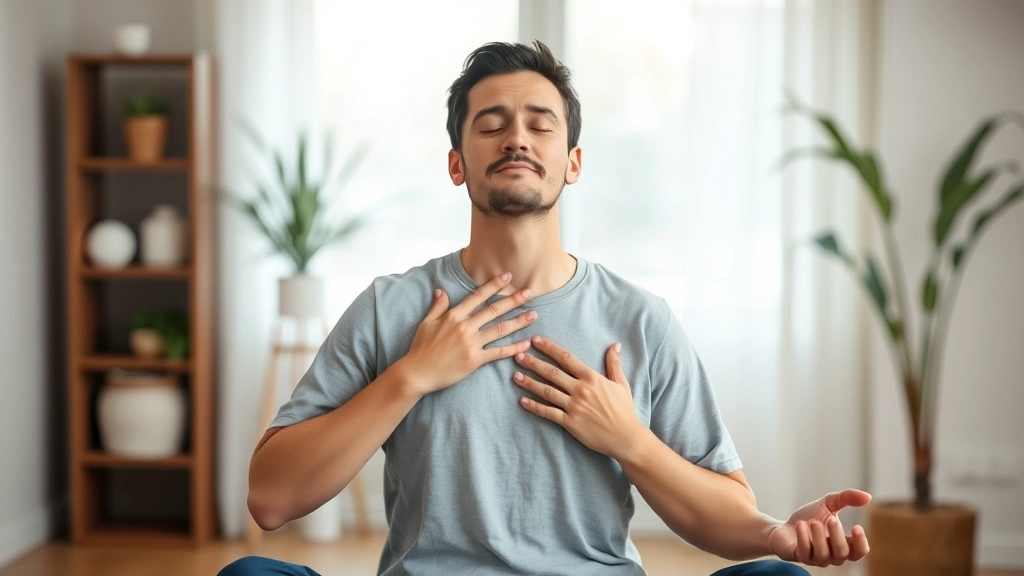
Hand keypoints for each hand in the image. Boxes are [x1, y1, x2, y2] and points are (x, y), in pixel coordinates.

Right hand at [399, 273, 535, 395]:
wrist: (417, 373)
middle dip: (513, 300)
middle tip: (529, 292)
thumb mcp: (426, 323)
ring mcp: (471, 344)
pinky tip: (526, 343)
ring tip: (534, 315)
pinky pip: (498, 352)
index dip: (494, 286)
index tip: (508, 277)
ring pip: (500, 329)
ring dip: (518, 322)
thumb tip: (441, 290)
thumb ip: (437, 306)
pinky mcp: (475, 360)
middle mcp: (464, 327)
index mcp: (453, 316)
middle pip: (493, 310)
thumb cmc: (420, 349)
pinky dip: (513, 348)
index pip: (477, 297)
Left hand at [512, 336, 643, 458]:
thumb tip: (615, 345)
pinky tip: (522, 401)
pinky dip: (534, 407)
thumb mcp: (621, 384)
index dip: (550, 348)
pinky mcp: (570, 422)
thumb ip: (614, 364)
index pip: (566, 358)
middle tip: (518, 355)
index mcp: (591, 378)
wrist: (626, 437)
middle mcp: (580, 390)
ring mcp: (574, 406)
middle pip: (552, 373)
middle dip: (533, 363)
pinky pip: (548, 413)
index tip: (536, 340)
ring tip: (515, 375)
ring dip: (529, 383)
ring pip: (547, 391)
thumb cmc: (624, 410)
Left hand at [768, 489, 871, 566]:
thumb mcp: (828, 504)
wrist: (782, 527)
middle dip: (837, 536)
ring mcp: (815, 559)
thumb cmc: (809, 518)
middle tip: (831, 518)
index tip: (856, 527)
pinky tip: (801, 525)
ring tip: (813, 522)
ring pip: (824, 556)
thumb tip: (868, 496)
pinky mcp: (798, 557)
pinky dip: (803, 538)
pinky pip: (805, 553)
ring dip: (819, 537)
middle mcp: (831, 556)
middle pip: (842, 553)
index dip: (861, 543)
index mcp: (842, 545)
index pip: (858, 552)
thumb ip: (846, 498)